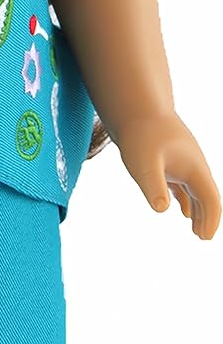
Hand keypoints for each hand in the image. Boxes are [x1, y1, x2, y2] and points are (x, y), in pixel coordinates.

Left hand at [116, 113, 221, 239]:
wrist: (132, 105)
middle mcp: (192, 163)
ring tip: (195, 229)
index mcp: (194, 167)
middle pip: (206, 196)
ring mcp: (181, 159)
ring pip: (195, 189)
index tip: (203, 238)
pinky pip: (182, 182)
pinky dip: (184, 197)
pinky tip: (179, 208)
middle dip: (206, 217)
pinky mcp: (167, 156)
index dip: (210, 220)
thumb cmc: (140, 133)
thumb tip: (162, 209)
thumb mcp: (144, 162)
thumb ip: (154, 185)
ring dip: (197, 209)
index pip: (211, 199)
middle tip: (200, 237)